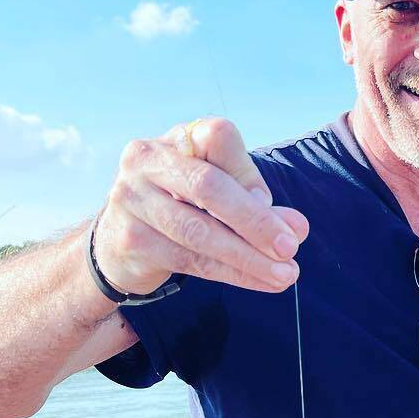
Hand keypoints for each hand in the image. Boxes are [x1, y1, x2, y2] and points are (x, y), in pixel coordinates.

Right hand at [94, 117, 308, 295]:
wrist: (121, 238)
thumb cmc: (185, 205)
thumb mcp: (221, 192)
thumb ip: (257, 202)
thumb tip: (297, 227)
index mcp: (177, 138)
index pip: (217, 137)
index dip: (248, 171)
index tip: (269, 201)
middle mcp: (146, 160)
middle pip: (207, 187)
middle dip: (255, 221)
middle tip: (290, 247)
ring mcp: (131, 199)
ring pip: (198, 231)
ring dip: (248, 257)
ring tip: (285, 274)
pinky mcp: (130, 239)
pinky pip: (189, 260)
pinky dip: (231, 273)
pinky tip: (259, 281)